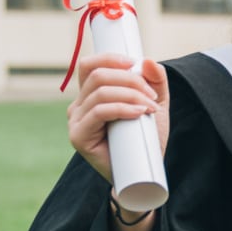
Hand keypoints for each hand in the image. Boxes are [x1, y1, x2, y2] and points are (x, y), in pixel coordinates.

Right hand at [67, 54, 169, 183]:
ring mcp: (76, 121)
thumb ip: (155, 81)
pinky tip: (138, 113)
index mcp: (90, 95)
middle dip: (130, 80)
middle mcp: (78, 105)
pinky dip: (122, 108)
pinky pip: (99, 112)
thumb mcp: (155, 103)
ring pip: (100, 92)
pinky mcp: (78, 136)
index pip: (90, 65)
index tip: (135, 64)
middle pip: (98, 75)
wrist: (144, 171)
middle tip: (152, 96)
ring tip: (150, 108)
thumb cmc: (145, 138)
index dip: (110, 59)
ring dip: (131, 95)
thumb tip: (147, 60)